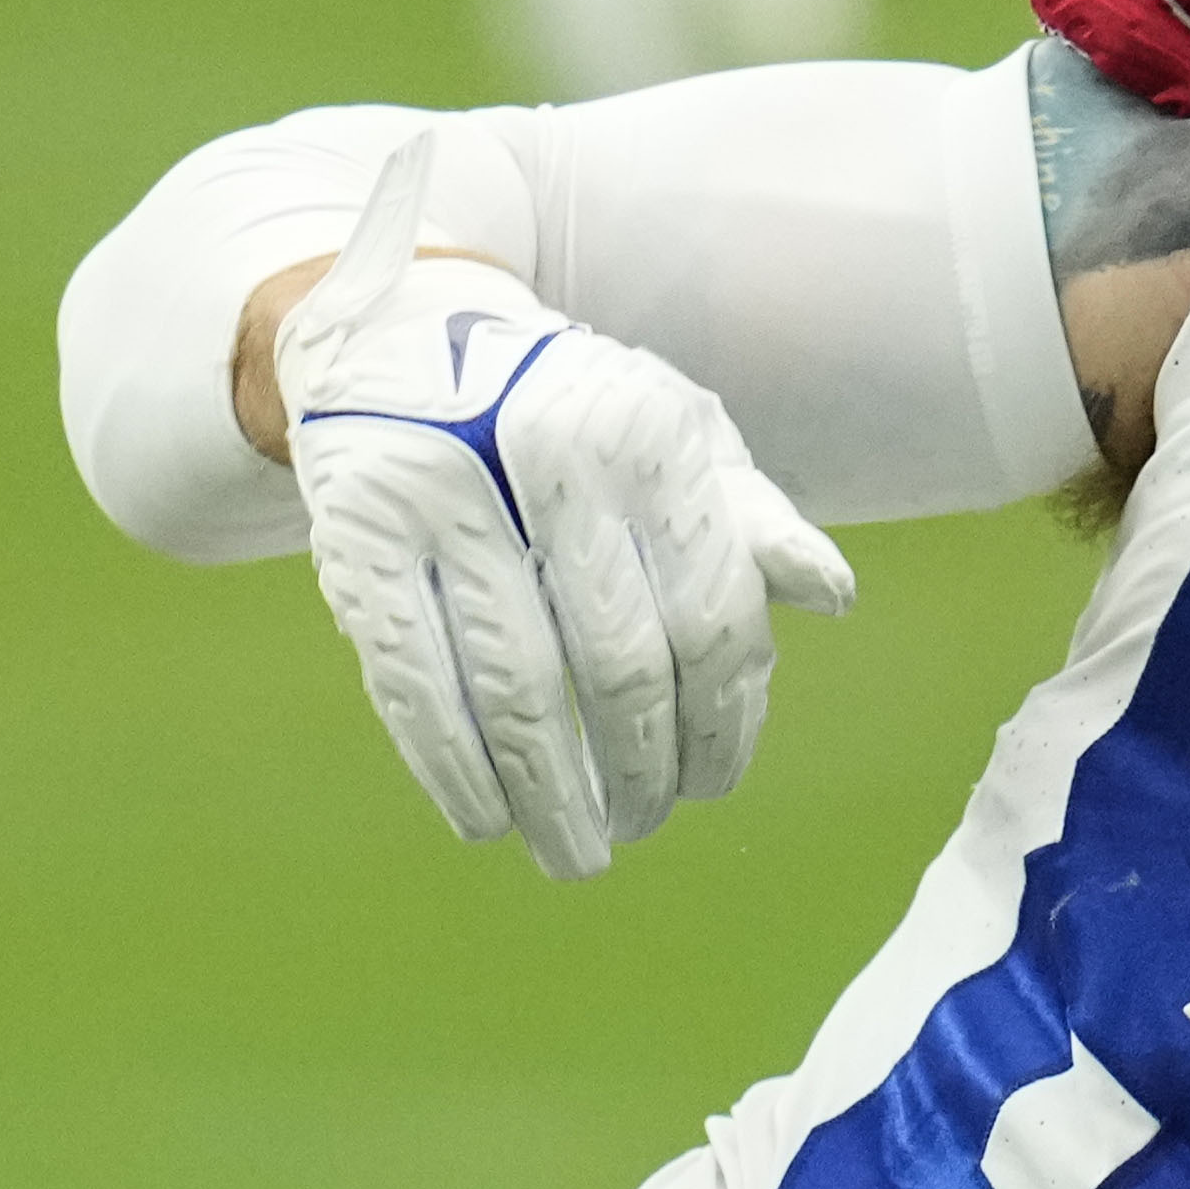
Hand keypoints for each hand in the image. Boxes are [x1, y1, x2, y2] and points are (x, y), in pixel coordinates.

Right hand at [274, 137, 857, 878]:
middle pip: (616, 661)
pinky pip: (411, 681)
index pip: (710, 612)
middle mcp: (548, 455)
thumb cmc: (571, 410)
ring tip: (573, 851)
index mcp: (649, 437)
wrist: (399, 336)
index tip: (713, 785)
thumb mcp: (677, 439)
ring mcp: (443, 495)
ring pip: (512, 686)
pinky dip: (452, 767)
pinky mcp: (356, 537)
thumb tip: (833, 597)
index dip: (720, 720)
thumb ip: (752, 522)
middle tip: (643, 827)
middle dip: (638, 769)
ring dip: (547, 792)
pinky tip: (483, 820)